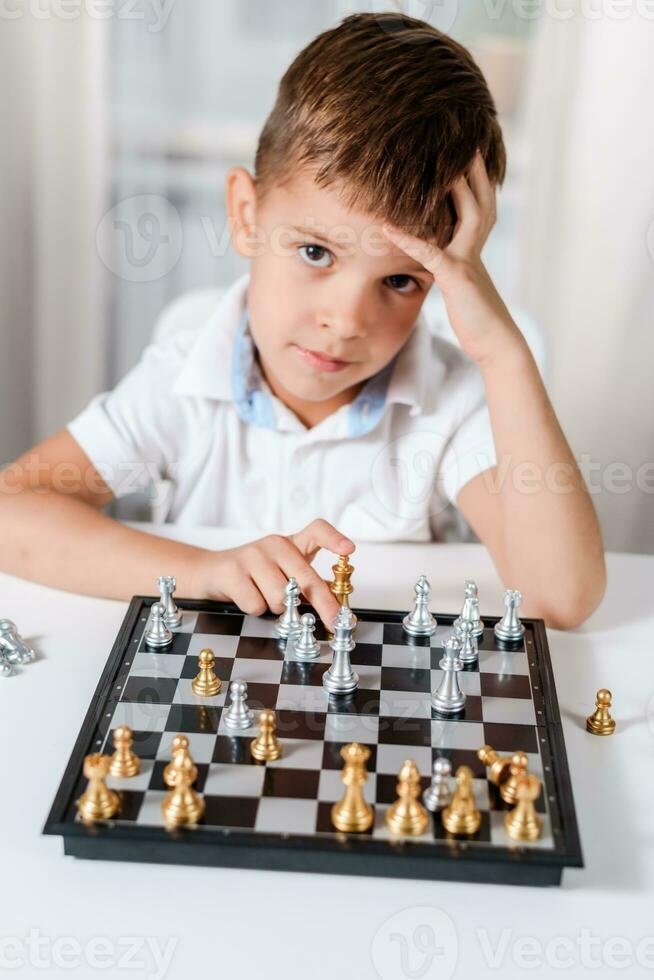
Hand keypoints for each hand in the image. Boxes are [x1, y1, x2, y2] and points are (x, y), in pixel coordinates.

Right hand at [191, 518, 354, 629]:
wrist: (210, 572)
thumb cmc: (252, 574)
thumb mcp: (282, 570)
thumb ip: (307, 582)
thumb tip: (336, 600)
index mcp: (289, 544)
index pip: (316, 530)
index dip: (334, 539)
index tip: (349, 550)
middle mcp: (273, 545)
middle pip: (306, 580)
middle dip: (323, 606)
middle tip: (334, 621)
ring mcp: (252, 556)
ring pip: (281, 598)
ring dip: (276, 608)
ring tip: (263, 596)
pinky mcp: (233, 571)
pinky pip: (257, 605)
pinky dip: (255, 610)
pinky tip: (246, 596)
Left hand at [382, 150, 522, 366]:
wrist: (496, 344)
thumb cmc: (477, 318)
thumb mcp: (459, 285)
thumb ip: (447, 265)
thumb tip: (431, 255)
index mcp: (474, 247)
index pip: (478, 203)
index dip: (474, 178)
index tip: (465, 152)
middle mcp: (475, 247)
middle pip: (479, 198)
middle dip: (473, 168)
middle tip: (464, 138)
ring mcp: (467, 260)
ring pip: (467, 213)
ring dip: (455, 187)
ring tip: (439, 162)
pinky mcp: (456, 278)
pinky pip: (430, 252)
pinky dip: (408, 239)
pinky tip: (387, 227)